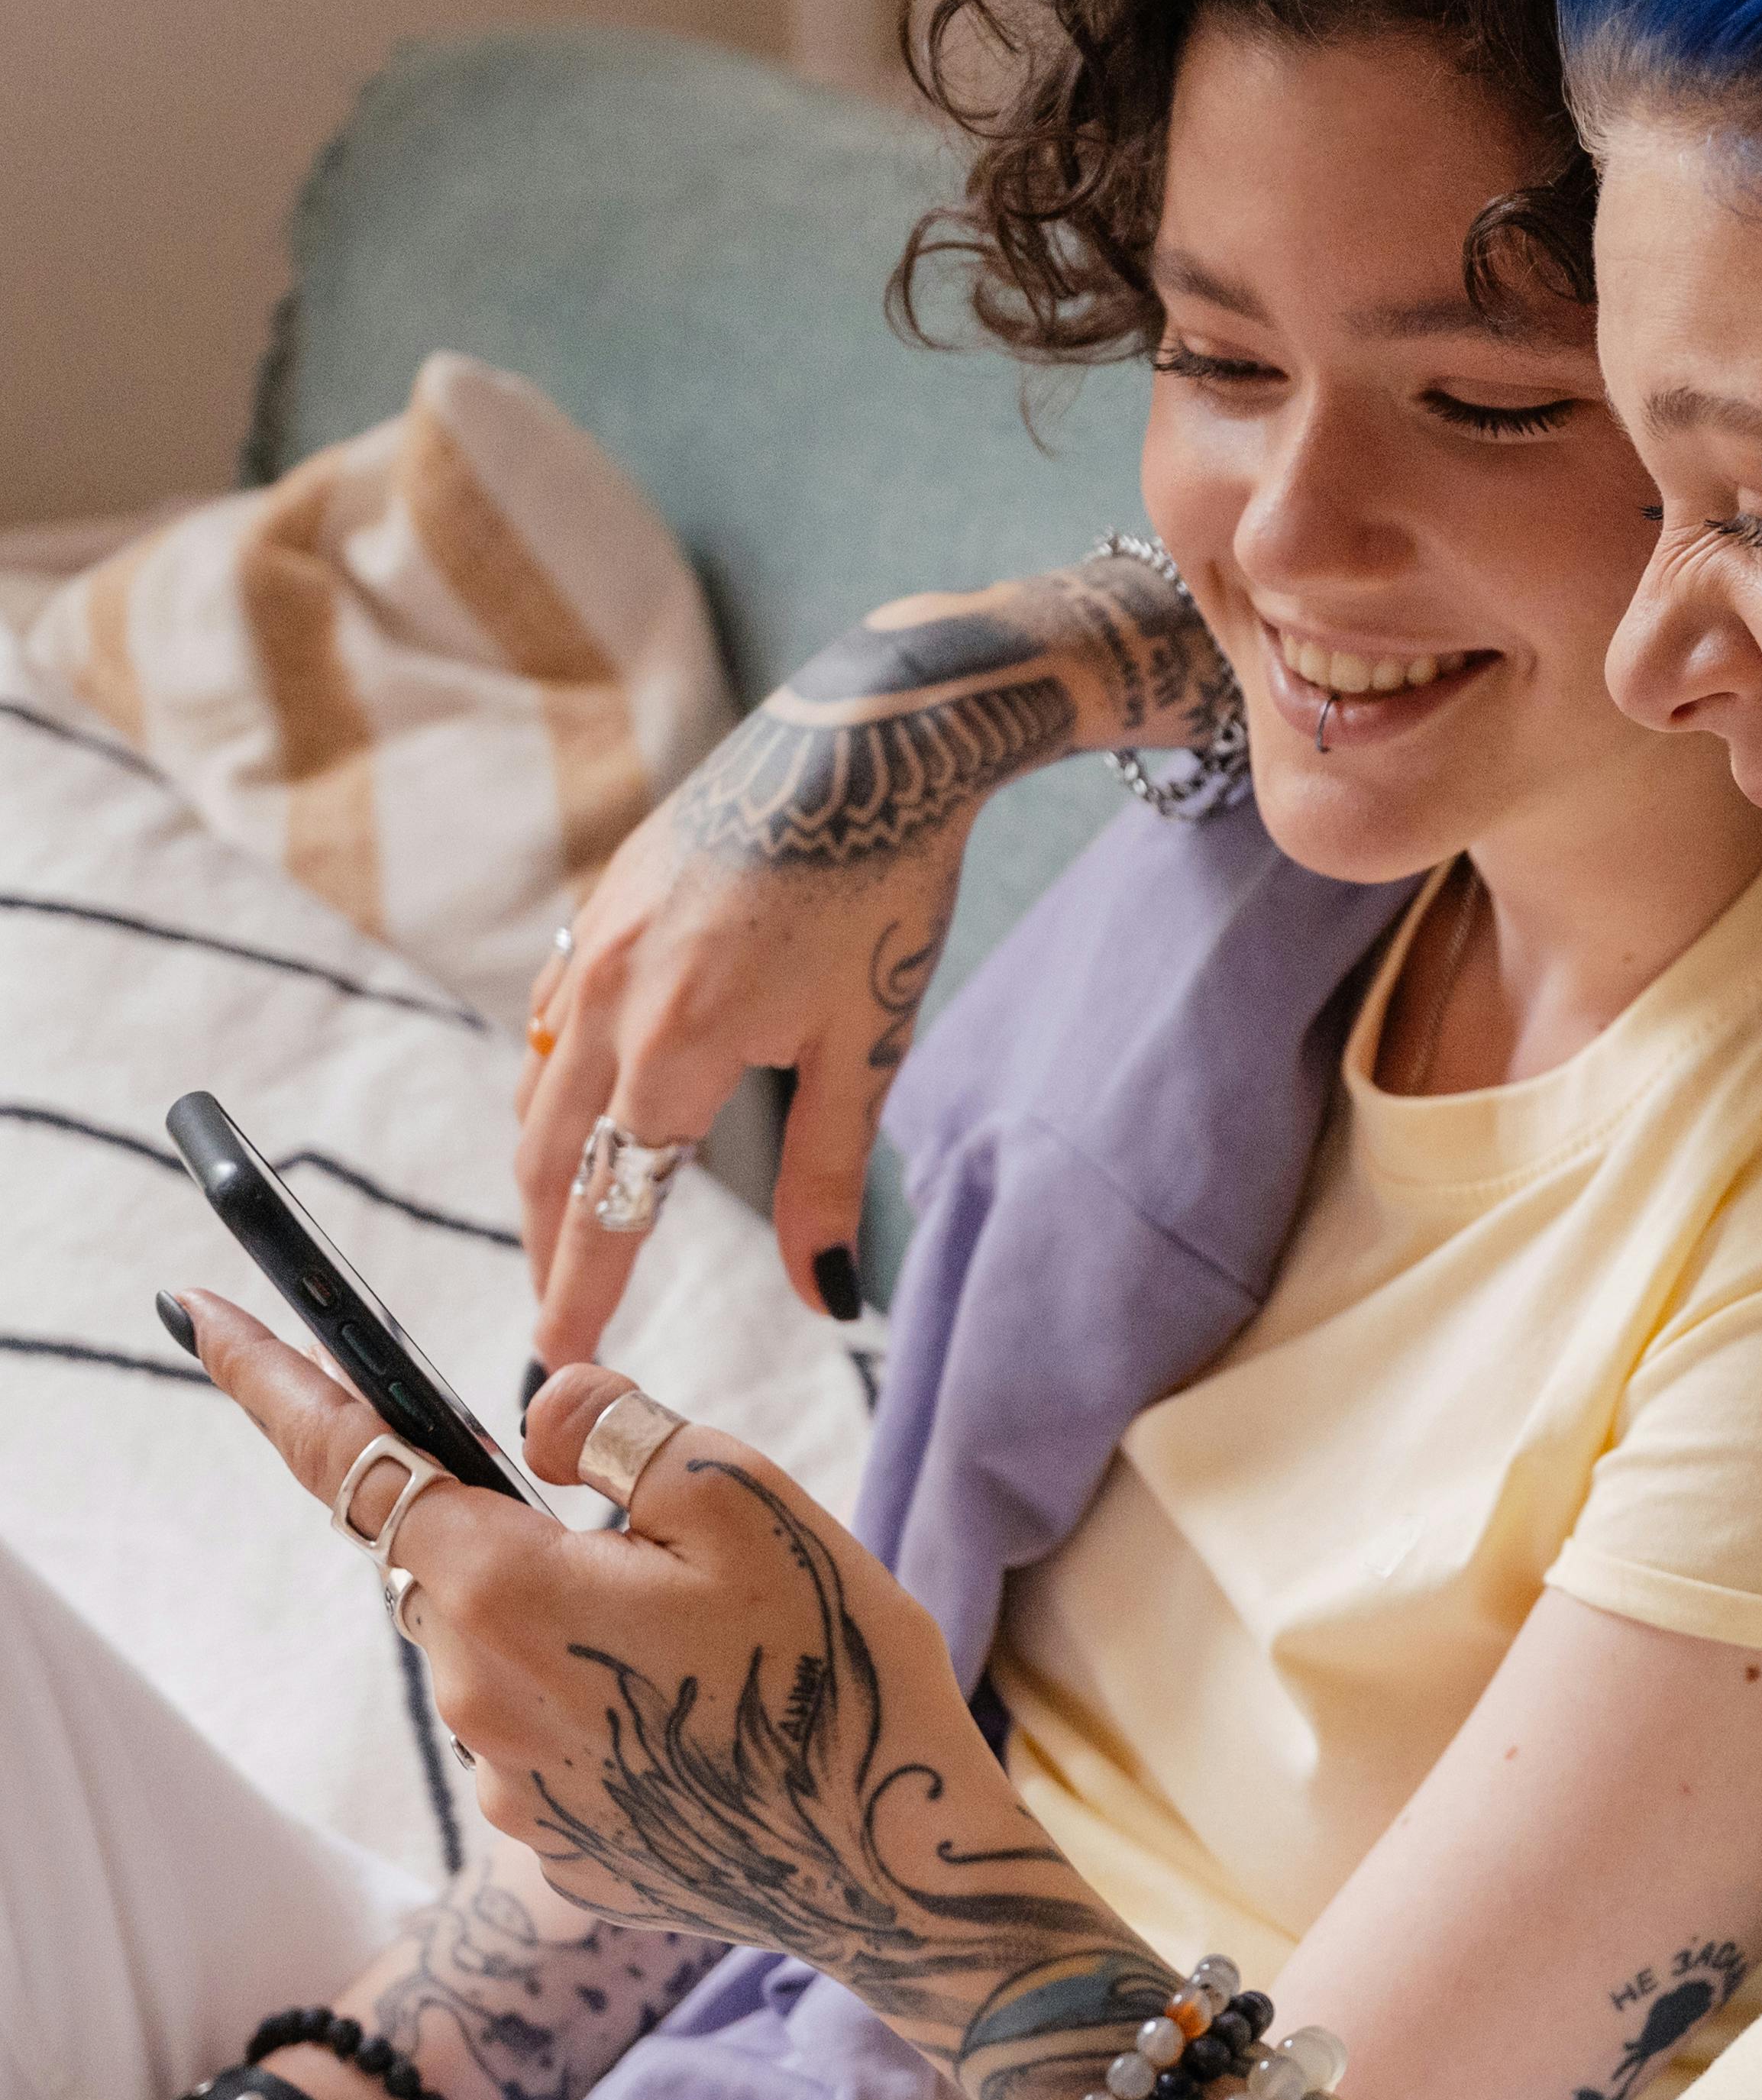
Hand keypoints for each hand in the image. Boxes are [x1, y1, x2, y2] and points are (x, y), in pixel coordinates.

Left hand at [179, 1290, 1161, 2099]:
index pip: (348, 1456)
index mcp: (502, 1586)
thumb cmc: (831, 1667)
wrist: (896, 1866)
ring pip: (498, 1643)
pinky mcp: (549, 1842)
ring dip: (568, 1617)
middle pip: (444, 1555)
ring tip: (710, 1648)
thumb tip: (527, 1421)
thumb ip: (608, 1426)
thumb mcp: (742, 1492)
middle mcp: (473, 1692)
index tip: (197, 1310)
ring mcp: (506, 1783)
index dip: (268, 1377)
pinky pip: (544, 1729)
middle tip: (651, 1542)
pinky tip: (704, 1720)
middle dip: (512, 1521)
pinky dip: (602, 1699)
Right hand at [515, 755, 964, 1358]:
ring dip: (543, 1166)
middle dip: (546, 1244)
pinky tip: (582, 1109)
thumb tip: (827, 1297)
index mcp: (675, 1045)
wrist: (871, 737)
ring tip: (565, 1228)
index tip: (554, 1362)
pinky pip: (549, 1018)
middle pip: (544, 1155)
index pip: (605, 1204)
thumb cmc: (887, 886)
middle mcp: (609, 994)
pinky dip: (553, 1082)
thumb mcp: (867, 1049)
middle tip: (555, 1317)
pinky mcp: (600, 900)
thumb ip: (831, 1181)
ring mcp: (593, 941)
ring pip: (536, 1085)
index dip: (578, 1293)